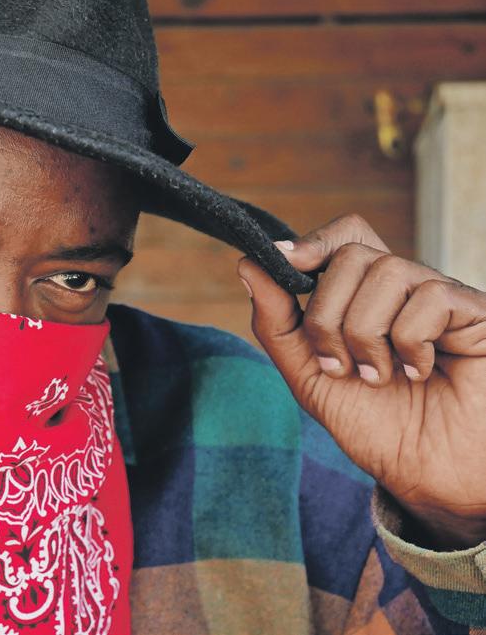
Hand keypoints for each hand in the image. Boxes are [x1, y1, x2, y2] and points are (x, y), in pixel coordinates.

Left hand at [237, 214, 485, 549]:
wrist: (425, 475)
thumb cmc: (376, 425)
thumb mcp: (310, 375)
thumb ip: (277, 322)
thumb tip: (248, 263)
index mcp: (366, 297)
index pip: (345, 236)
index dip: (314, 242)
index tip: (286, 263)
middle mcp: (404, 289)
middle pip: (352, 255)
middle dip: (328, 316)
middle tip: (341, 366)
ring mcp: (440, 298)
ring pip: (385, 272)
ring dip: (366, 335)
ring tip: (379, 375)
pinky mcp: (475, 312)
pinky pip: (429, 297)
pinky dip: (410, 342)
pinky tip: (417, 372)